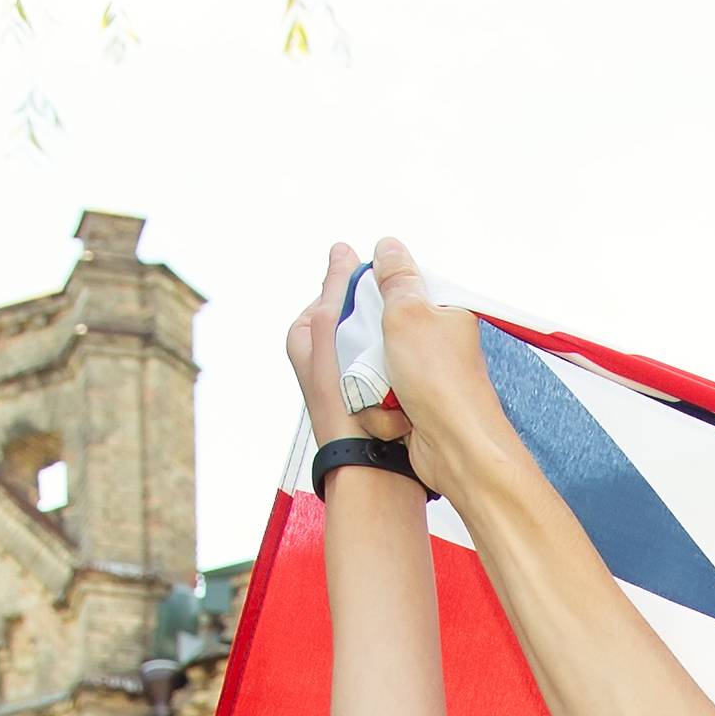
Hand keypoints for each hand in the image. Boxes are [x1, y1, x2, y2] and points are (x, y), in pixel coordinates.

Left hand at [281, 241, 409, 469]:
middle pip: (361, 311)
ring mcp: (350, 371)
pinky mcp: (375, 388)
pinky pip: (394, 359)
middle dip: (380, 314)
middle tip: (394, 324)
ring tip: (400, 349)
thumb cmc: (342, 405)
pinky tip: (409, 367)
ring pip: (380, 335)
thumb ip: (333, 289)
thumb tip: (340, 250)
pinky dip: (403, 360)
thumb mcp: (329, 332)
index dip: (363, 287)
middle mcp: (325, 352)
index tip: (383, 295)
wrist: (370, 465)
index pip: (338, 288)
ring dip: (395, 338)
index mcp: (305, 334)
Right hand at [364, 229, 500, 471]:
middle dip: (370, 347)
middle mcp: (438, 343)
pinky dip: (379, 408)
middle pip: (380, 329)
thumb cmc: (444, 385)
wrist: (455, 448)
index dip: (376, 299)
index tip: (367, 310)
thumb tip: (388, 247)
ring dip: (372, 382)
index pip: (400, 290)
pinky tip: (393, 414)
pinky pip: (378, 398)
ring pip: (373, 366)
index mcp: (445, 313)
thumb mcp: (409, 315)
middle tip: (380, 356)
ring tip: (390, 391)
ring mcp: (425, 376)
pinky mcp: (413, 405)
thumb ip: (396, 279)